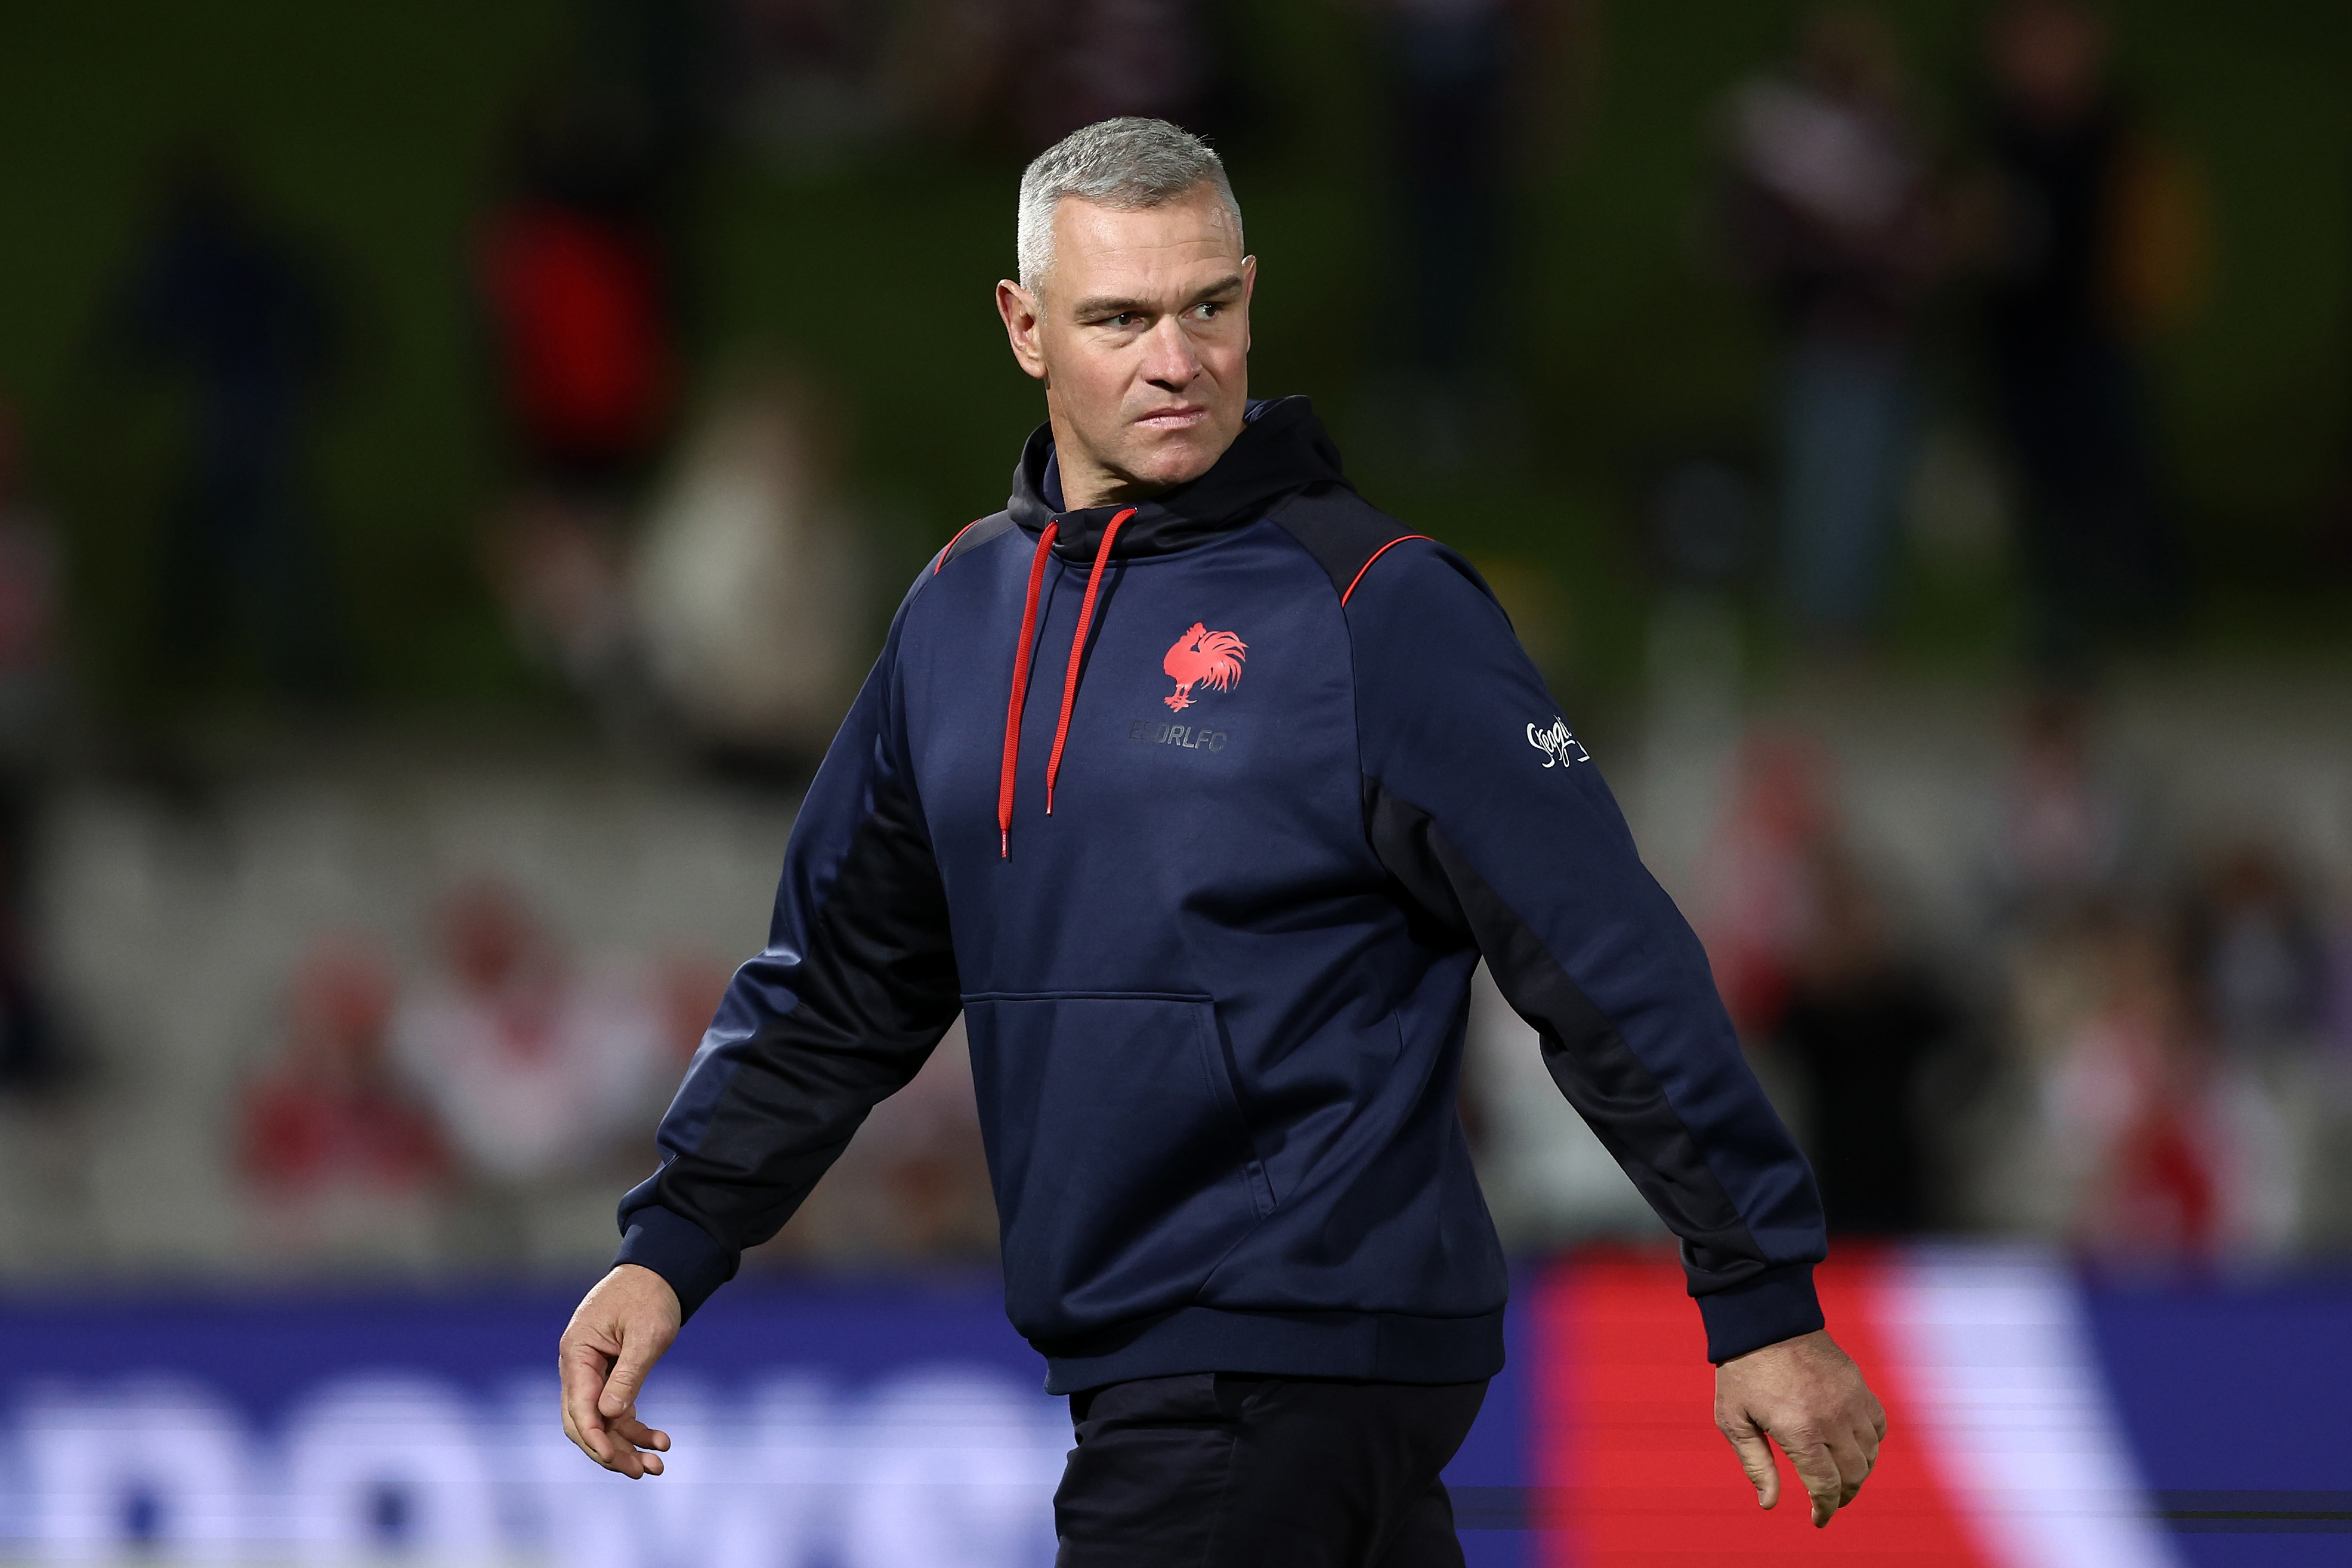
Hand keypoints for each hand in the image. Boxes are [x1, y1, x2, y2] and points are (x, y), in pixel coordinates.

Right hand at [559, 1264, 681, 1477]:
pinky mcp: (608, 1376)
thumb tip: (610, 1415)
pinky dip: (634, 1428)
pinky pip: (615, 1411)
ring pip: (601, 1421)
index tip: (614, 1459)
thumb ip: (628, 1373)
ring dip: (625, 1445)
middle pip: (584, 1422)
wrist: (660, 1272)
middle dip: (610, 1450)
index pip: (578, 1406)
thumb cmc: (651, 1296)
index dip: (594, 1437)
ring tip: (657, 1467)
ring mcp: (591, 1372)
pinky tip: (659, 1441)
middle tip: (642, 1472)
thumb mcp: (646, 1334)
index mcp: (576, 1352)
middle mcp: (577, 1366)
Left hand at [1714, 1328, 1885, 1527]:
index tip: (1819, 1519)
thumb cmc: (1742, 1370)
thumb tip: (1770, 1504)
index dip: (1826, 1509)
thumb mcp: (1734, 1419)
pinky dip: (1872, 1442)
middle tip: (1830, 1501)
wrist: (1765, 1319)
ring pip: (1870, 1453)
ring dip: (1860, 1472)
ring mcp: (1850, 1401)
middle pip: (1853, 1475)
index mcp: (1801, 1432)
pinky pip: (1878, 1424)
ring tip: (1842, 1478)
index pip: (1826, 1486)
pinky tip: (1855, 1447)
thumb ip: (1755, 1464)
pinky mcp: (1859, 1385)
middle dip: (1844, 1496)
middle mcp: (1833, 1419)